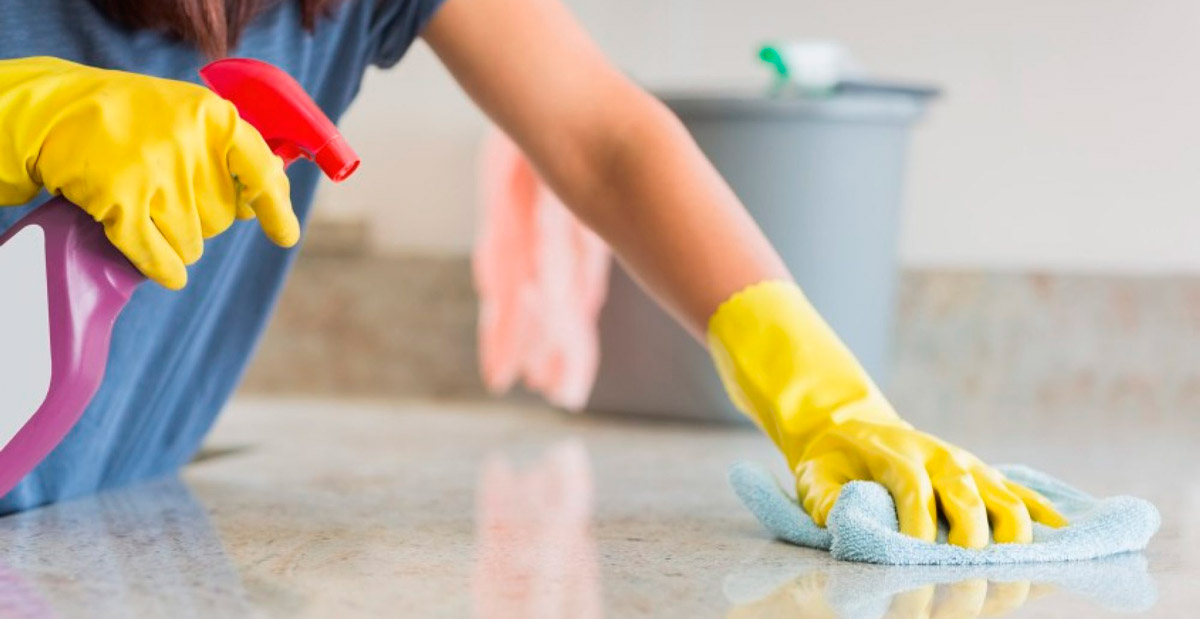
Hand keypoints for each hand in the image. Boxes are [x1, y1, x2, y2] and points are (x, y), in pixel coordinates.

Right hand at [0, 56, 296, 288]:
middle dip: (203, 218)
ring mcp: (154, 172)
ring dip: (176, 240)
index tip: (285, 236)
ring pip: (192, 242)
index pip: (261, 172)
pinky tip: (167, 271)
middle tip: (170, 192)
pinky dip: (162, 267)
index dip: (275, 208)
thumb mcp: (189, 115)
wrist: (59, 110)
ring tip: (150, 208)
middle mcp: (189, 143)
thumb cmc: (136, 118)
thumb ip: (231, 150)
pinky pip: (158, 254)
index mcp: (213, 117)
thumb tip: (278, 193)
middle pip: (222, 217)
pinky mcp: (120, 200)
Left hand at [708, 281, 1065, 547]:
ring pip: (1004, 499)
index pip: (915, 491)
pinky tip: (1062, 539)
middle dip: (971, 541)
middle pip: (968, 497)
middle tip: (968, 577)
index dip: (919, 527)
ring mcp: (969, 465)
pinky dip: (1044, 515)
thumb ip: (830, 501)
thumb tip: (849, 521)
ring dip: (1012, 536)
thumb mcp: (817, 477)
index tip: (917, 559)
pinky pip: (1022, 494)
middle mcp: (941, 457)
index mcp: (897, 454)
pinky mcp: (984, 474)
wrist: (852, 426)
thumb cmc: (834, 461)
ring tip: (1009, 570)